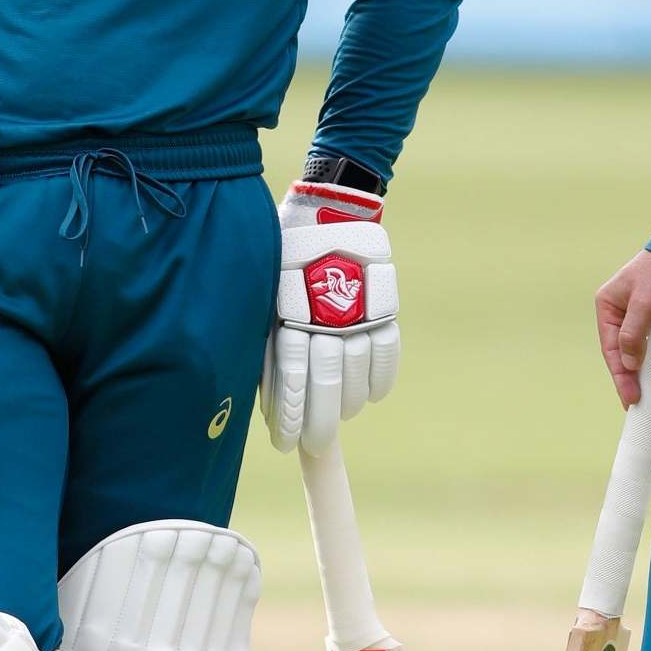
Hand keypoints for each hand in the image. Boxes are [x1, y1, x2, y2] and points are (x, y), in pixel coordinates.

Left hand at [262, 180, 397, 453]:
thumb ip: (266, 336)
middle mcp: (325, 315)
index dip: (290, 417)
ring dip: (350, 403)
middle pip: (328, 383)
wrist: (329, 206)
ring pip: (358, 373)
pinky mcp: (385, 304)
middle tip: (317, 444)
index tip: (285, 443)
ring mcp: (359, 311)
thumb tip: (264, 395)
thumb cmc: (283, 252)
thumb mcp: (263, 289)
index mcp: (289, 312)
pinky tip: (371, 395)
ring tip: (342, 416)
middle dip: (322, 423)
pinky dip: (381, 378)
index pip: (290, 378)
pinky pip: (387, 352)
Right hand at [595, 250, 650, 407]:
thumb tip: (629, 365)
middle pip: (634, 354)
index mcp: (611, 307)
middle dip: (646, 375)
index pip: (613, 349)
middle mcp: (627, 312)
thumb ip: (635, 335)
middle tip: (650, 401)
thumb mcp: (646, 303)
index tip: (631, 400)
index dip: (622, 376)